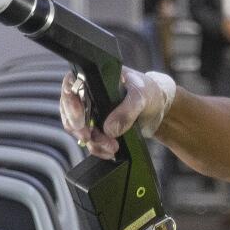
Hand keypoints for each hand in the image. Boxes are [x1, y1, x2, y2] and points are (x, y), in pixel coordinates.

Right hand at [58, 67, 175, 158]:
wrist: (159, 108)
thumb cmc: (148, 92)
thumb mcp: (140, 97)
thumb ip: (126, 111)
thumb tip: (109, 129)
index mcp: (94, 78)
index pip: (70, 87)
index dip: (70, 104)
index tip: (79, 121)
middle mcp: (89, 94)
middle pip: (70, 112)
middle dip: (81, 129)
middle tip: (91, 137)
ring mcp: (92, 112)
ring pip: (79, 130)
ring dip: (93, 142)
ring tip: (111, 147)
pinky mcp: (99, 128)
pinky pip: (91, 141)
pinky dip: (99, 148)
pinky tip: (110, 151)